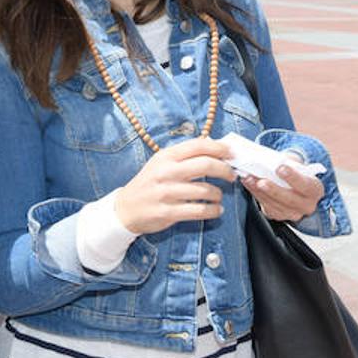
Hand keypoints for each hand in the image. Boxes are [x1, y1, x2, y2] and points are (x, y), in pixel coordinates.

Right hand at [114, 138, 235, 234]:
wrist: (126, 208)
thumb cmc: (148, 183)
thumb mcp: (160, 163)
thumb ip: (183, 155)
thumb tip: (212, 145)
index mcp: (166, 156)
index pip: (198, 145)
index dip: (219, 148)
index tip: (231, 153)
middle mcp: (166, 172)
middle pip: (205, 164)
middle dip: (225, 169)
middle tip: (231, 175)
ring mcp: (167, 192)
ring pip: (205, 190)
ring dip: (218, 194)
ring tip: (218, 196)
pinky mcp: (168, 212)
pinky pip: (200, 211)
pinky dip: (213, 211)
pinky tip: (216, 210)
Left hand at [242, 163, 323, 221]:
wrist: (293, 184)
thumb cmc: (295, 172)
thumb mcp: (296, 164)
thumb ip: (289, 162)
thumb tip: (272, 160)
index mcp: (315, 190)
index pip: (306, 185)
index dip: (293, 177)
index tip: (280, 168)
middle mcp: (307, 205)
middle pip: (290, 199)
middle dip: (273, 190)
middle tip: (261, 181)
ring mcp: (293, 213)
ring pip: (275, 205)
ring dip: (259, 191)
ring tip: (248, 179)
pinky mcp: (279, 215)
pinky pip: (266, 207)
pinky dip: (255, 194)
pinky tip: (248, 183)